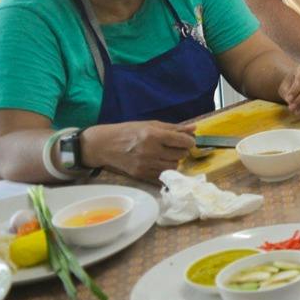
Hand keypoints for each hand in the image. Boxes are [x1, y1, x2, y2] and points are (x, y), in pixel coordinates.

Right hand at [82, 121, 196, 181]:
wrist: (105, 145)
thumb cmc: (129, 131)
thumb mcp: (150, 124)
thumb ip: (173, 128)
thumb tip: (194, 129)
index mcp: (154, 135)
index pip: (182, 141)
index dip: (189, 141)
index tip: (188, 141)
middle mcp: (150, 151)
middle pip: (180, 155)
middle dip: (182, 150)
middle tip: (176, 147)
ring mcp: (145, 165)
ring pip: (174, 166)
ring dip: (174, 160)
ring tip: (166, 154)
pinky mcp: (141, 174)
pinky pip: (163, 175)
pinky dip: (165, 169)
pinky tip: (159, 162)